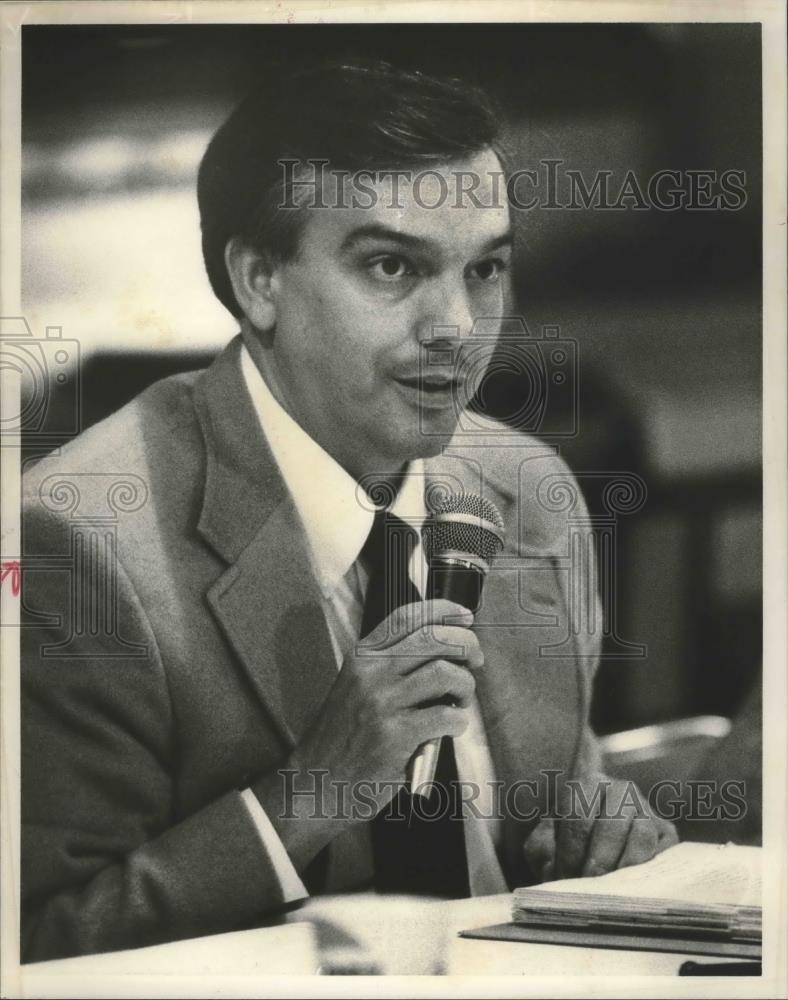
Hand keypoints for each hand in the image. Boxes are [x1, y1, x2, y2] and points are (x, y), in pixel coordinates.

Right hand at [254, 599, 482, 866]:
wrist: (316, 782)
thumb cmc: (342, 737)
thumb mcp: (355, 686)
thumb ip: (390, 666)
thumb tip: (443, 649)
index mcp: (361, 656)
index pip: (406, 616)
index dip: (442, 610)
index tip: (465, 616)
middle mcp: (370, 672)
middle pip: (434, 638)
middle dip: (466, 645)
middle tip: (476, 661)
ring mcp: (382, 703)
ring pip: (444, 673)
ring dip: (465, 686)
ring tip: (461, 701)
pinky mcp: (395, 736)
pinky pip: (445, 716)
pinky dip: (458, 721)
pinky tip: (452, 727)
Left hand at [523, 777, 678, 882]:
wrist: (595, 854)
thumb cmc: (565, 848)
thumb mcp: (545, 845)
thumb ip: (542, 848)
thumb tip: (553, 862)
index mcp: (587, 784)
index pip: (579, 810)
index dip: (571, 847)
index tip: (565, 874)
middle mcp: (620, 789)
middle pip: (613, 821)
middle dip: (600, 857)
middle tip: (590, 882)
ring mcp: (646, 809)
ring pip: (642, 833)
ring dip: (624, 865)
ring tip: (612, 887)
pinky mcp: (667, 833)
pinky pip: (665, 850)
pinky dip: (647, 870)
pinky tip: (632, 885)